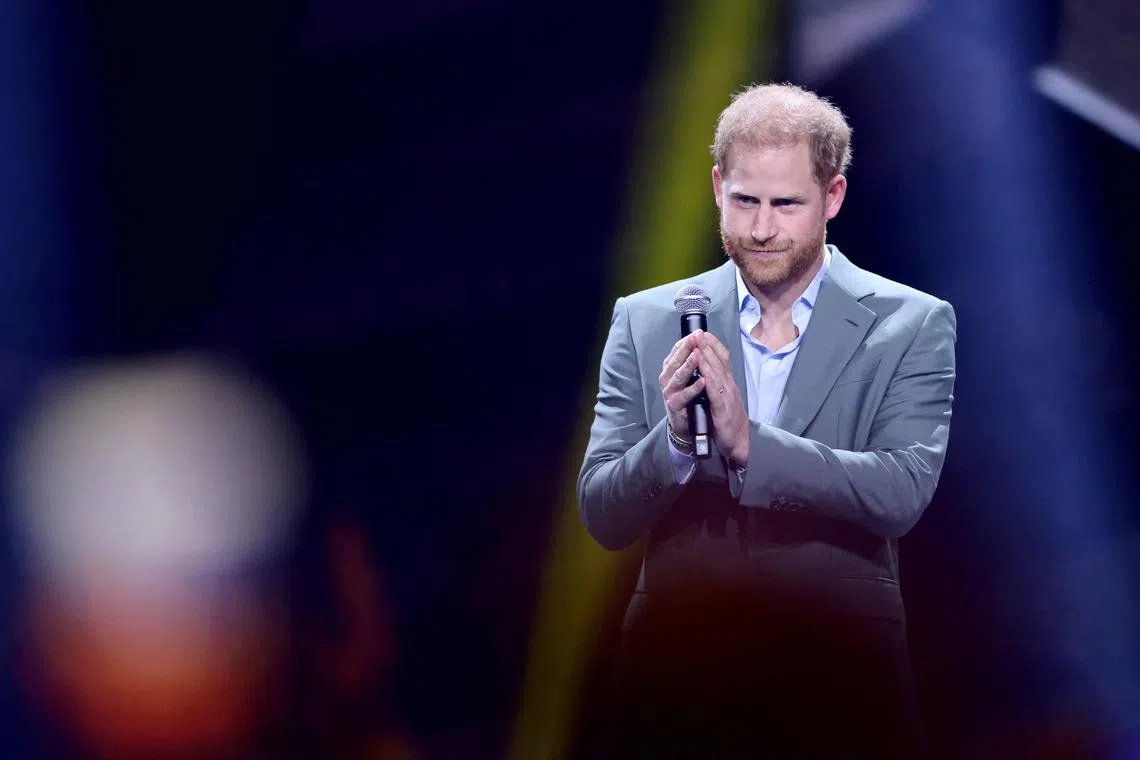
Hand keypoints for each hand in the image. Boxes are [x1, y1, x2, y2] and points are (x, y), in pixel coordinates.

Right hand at [658, 330, 705, 440]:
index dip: (686, 341)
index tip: (698, 332)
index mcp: (671, 369)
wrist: (689, 425)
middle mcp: (667, 379)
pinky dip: (694, 388)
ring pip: (678, 376)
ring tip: (697, 355)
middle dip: (686, 348)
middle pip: (675, 360)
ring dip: (688, 365)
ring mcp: (670, 393)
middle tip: (696, 338)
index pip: (677, 351)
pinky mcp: (674, 406)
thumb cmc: (690, 398)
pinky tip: (703, 381)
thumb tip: (700, 338)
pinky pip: (684, 395)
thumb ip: (692, 360)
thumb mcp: (689, 376)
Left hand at [692, 332, 748, 464]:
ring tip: (697, 344)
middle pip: (720, 361)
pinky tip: (701, 369)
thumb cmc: (728, 420)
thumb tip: (707, 369)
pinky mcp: (723, 409)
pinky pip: (715, 391)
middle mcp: (729, 386)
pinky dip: (708, 378)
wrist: (738, 442)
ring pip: (717, 372)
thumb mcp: (723, 397)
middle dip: (708, 345)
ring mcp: (727, 396)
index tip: (703, 333)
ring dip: (707, 357)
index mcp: (728, 383)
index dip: (713, 344)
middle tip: (698, 332)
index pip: (722, 358)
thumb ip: (717, 383)